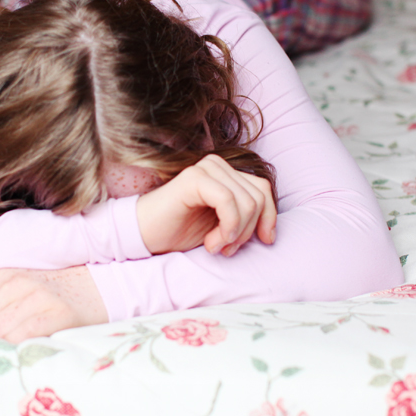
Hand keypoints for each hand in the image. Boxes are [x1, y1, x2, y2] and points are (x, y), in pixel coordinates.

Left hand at [0, 266, 107, 342]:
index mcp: (0, 276)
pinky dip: (21, 346)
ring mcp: (37, 296)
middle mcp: (15, 282)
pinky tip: (32, 344)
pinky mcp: (56, 313)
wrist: (97, 290)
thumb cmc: (50, 298)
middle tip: (5, 340)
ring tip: (21, 342)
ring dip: (5, 344)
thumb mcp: (16, 290)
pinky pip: (21, 336)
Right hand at [135, 154, 275, 256]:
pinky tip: (211, 243)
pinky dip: (227, 227)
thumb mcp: (222, 225)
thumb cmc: (179, 231)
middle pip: (258, 197)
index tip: (265, 241)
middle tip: (227, 249)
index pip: (263, 189)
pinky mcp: (194, 179)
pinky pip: (228, 201)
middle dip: (248, 231)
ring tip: (216, 247)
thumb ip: (244, 216)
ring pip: (247, 202)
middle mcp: (216, 166)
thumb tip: (271, 230)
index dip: (269, 217)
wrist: (144, 236)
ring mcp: (205, 169)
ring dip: (236, 233)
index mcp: (225, 174)